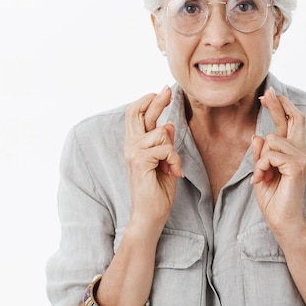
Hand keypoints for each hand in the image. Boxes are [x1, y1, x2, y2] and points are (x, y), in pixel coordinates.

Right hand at [124, 85, 182, 232]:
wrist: (149, 216)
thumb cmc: (158, 192)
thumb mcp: (165, 162)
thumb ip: (164, 144)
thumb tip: (168, 124)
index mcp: (135, 144)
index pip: (137, 114)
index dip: (149, 101)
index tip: (163, 92)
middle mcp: (131, 145)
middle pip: (138, 112)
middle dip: (156, 100)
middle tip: (168, 89)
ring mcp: (133, 152)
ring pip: (160, 132)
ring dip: (173, 150)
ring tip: (172, 167)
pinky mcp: (140, 161)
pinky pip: (165, 148)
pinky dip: (174, 160)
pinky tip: (173, 173)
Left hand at [251, 87, 305, 236]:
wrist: (282, 220)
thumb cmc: (273, 198)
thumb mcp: (261, 172)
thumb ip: (261, 154)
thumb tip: (258, 135)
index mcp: (292, 152)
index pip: (289, 123)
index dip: (280, 107)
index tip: (268, 94)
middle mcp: (300, 151)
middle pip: (293, 119)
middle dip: (278, 104)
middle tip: (265, 93)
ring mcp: (302, 157)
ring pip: (272, 139)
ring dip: (260, 158)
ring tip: (262, 175)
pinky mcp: (298, 166)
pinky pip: (271, 154)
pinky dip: (262, 166)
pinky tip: (264, 178)